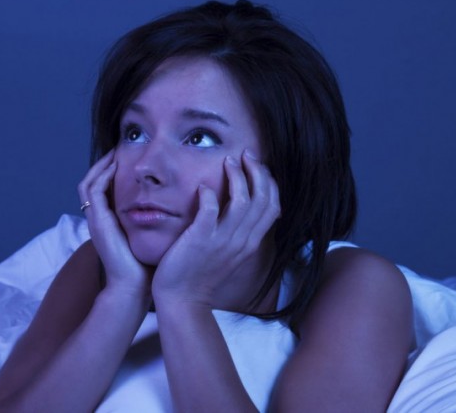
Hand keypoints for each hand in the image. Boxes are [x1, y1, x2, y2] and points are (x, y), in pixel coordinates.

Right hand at [78, 150, 150, 299]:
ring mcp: (95, 220)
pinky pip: (92, 191)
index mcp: (109, 221)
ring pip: (88, 183)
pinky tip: (116, 167)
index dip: (111, 171)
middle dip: (103, 163)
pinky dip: (102, 176)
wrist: (135, 286)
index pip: (103, 188)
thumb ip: (156, 219)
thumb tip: (176, 203)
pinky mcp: (97, 222)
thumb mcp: (151, 236)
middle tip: (118, 149)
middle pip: (91, 181)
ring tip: (115, 153)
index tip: (127, 157)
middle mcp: (99, 219)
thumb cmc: (146, 265)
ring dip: (100, 166)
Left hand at [152, 150, 280, 309]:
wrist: (182, 300)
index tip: (258, 165)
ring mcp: (222, 241)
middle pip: (262, 199)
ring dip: (238, 177)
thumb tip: (242, 208)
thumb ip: (238, 232)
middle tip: (246, 155)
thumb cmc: (199, 273)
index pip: (272, 206)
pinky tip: (203, 187)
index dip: (269, 182)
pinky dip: (210, 195)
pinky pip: (210, 212)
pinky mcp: (201, 240)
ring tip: (228, 161)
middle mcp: (241, 240)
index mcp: (250, 242)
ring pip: (242, 202)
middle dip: (257, 172)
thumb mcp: (228, 253)